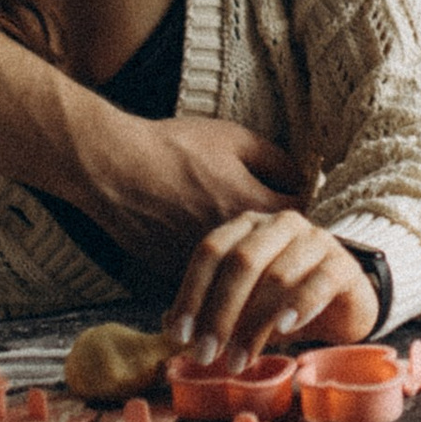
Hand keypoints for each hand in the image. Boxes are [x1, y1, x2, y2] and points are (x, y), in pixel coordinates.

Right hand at [81, 115, 303, 264]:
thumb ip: (277, 161)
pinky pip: (205, 282)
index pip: (305, 224)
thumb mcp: (236, 139)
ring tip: (249, 261)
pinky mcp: (172, 271)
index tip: (302, 214)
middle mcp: (231, 243)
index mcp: (252, 208)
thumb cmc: (174, 147)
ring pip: (240, 279)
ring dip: (248, 273)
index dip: (307, 219)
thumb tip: (299, 179)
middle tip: (281, 243)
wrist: (113, 166)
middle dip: (281, 252)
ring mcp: (201, 262)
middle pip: (274, 259)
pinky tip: (211, 265)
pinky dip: (212, 278)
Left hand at [164, 212, 375, 373]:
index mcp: (248, 226)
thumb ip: (209, 311)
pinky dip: (297, 307)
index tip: (179, 335)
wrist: (345, 305)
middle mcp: (280, 225)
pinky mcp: (343, 264)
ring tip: (239, 360)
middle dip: (219, 313)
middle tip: (206, 355)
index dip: (191, 293)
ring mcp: (315, 240)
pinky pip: (317, 283)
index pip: (211, 251)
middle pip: (241, 261)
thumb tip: (168, 327)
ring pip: (276, 276)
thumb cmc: (286, 303)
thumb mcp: (243, 307)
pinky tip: (284, 330)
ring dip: (253, 324)